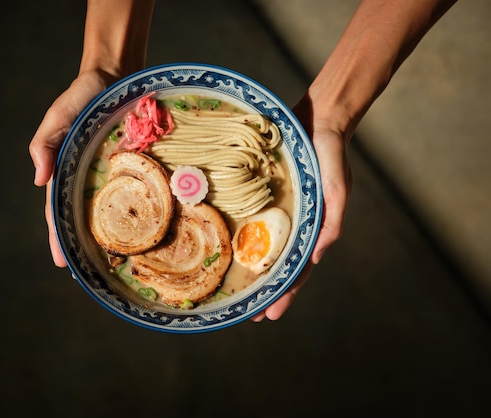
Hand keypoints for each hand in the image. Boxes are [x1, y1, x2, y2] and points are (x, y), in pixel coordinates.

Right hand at [29, 70, 119, 266]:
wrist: (116, 76)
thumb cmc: (82, 96)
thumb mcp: (57, 117)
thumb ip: (44, 145)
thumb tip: (38, 180)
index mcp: (66, 171)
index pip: (58, 211)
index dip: (59, 237)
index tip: (63, 262)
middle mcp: (88, 178)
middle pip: (83, 218)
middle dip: (83, 246)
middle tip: (89, 274)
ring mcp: (111, 174)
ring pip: (110, 210)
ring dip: (111, 235)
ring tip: (115, 263)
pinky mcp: (133, 166)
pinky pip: (136, 191)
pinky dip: (138, 211)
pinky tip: (146, 230)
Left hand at [251, 95, 352, 321]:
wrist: (318, 118)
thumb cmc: (331, 155)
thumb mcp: (337, 188)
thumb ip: (331, 221)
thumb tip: (317, 256)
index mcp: (313, 229)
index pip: (299, 270)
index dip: (285, 294)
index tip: (269, 316)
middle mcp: (295, 225)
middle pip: (279, 266)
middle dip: (266, 292)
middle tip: (248, 315)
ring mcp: (279, 212)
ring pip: (264, 248)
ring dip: (253, 271)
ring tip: (237, 292)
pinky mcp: (265, 196)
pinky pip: (252, 221)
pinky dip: (243, 238)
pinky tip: (228, 248)